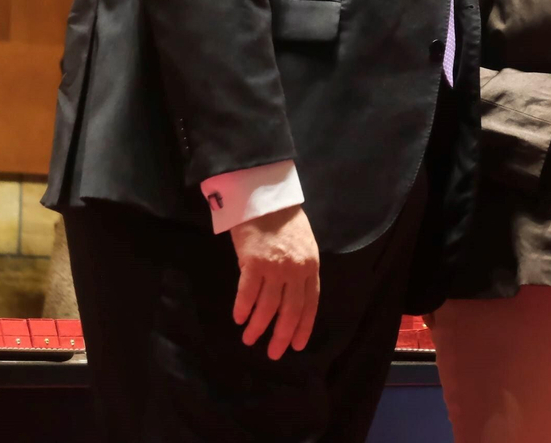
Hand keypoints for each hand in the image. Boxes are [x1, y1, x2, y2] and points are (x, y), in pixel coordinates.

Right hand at [229, 204, 319, 359]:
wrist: (265, 197)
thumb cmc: (283, 220)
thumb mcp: (303, 245)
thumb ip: (300, 270)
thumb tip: (290, 297)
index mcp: (311, 266)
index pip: (310, 304)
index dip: (303, 327)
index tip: (296, 346)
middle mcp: (296, 270)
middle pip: (290, 311)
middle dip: (281, 335)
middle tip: (273, 354)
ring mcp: (276, 267)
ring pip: (268, 307)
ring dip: (258, 327)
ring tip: (250, 340)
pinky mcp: (254, 263)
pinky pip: (248, 293)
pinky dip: (243, 308)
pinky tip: (239, 319)